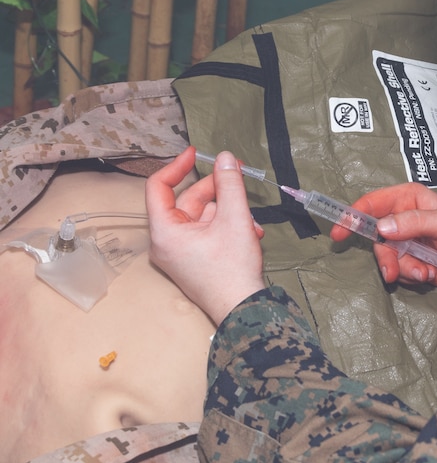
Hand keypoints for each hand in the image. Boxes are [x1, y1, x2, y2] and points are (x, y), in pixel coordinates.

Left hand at [146, 147, 266, 324]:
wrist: (244, 308)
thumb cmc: (232, 269)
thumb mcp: (234, 218)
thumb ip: (229, 184)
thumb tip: (225, 158)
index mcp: (165, 231)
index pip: (158, 187)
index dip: (177, 166)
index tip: (196, 153)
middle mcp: (166, 242)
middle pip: (187, 201)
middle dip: (216, 190)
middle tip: (238, 176)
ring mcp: (179, 254)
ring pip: (202, 216)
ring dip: (228, 211)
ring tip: (252, 219)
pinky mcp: (194, 261)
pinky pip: (206, 232)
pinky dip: (227, 227)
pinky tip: (250, 232)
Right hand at [335, 183, 436, 291]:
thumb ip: (414, 222)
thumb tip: (381, 228)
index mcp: (409, 199)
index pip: (373, 202)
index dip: (353, 215)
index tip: (340, 232)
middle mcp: (403, 218)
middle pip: (375, 236)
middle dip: (385, 257)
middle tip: (393, 271)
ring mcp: (406, 241)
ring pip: (386, 257)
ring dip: (401, 269)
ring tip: (423, 272)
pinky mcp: (410, 260)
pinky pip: (397, 270)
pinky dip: (409, 275)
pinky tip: (429, 273)